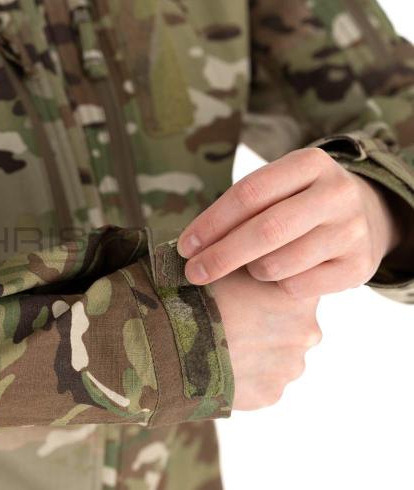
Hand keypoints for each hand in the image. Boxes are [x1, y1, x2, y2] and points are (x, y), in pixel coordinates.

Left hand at [178, 148, 401, 297]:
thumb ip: (240, 207)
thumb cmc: (297, 203)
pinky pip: (297, 287)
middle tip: (193, 272)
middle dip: (221, 256)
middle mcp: (337, 193)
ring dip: (251, 271)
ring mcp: (352, 230)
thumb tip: (190, 246)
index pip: (249, 193)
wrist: (365, 217)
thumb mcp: (277, 189)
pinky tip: (279, 276)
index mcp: (310, 163)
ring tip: (251, 266)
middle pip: (265, 230)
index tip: (185, 246)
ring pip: (279, 263)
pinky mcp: (359, 267)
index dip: (211, 222)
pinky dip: (276, 286)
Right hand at [211, 266, 321, 409]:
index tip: (246, 291)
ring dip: (256, 351)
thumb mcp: (229, 264)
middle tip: (230, 319)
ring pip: (277, 357)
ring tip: (221, 344)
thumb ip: (253, 261)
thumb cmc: (199, 296)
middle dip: (266, 324)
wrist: (174, 341)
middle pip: (290, 326)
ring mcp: (289, 367)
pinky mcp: (270, 394)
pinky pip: (261, 383)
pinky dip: (245, 376)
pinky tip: (221, 364)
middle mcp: (306, 332)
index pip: (296, 289)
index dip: (270, 289)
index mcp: (300, 295)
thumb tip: (256, 256)